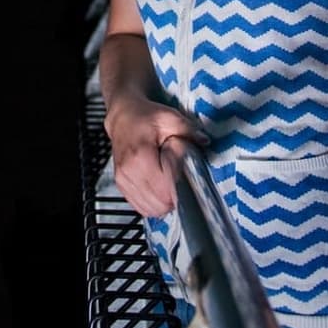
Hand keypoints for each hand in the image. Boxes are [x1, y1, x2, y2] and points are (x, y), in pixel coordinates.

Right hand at [106, 98, 208, 218]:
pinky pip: (142, 208)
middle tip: (181, 180)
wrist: (122, 117)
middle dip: (175, 197)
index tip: (188, 178)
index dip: (181, 188)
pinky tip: (159, 188)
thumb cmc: (144, 117)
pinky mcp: (122, 186)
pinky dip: (153, 203)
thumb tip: (205, 141)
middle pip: (160, 204)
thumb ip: (188, 129)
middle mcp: (128, 172)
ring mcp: (123, 181)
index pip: (165, 190)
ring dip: (164, 203)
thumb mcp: (169, 117)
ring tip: (169, 183)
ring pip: (151, 209)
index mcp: (140, 156)